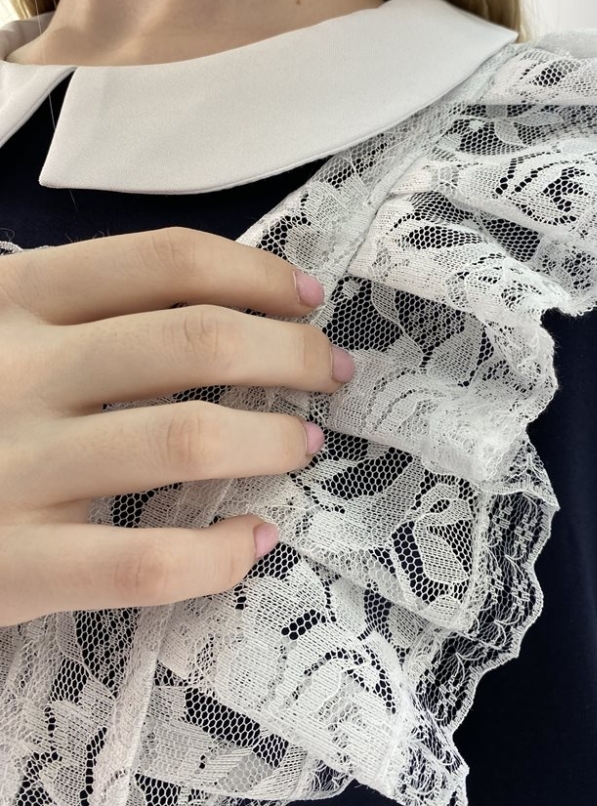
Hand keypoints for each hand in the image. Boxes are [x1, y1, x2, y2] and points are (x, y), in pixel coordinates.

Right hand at [0, 226, 353, 626]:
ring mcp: (12, 469)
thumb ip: (81, 308)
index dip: (254, 272)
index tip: (307, 297)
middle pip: (195, 341)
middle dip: (290, 352)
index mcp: (13, 297)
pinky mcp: (9, 567)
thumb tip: (225, 302)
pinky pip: (142, 564)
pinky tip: (253, 541)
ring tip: (304, 445)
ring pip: (185, 439)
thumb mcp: (0, 328)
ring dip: (272, 439)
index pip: (163, 260)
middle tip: (333, 372)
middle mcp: (17, 369)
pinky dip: (217, 554)